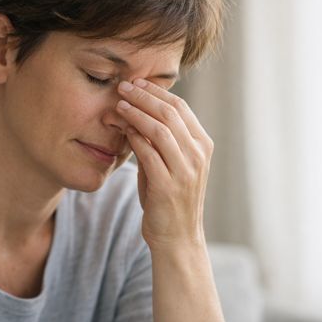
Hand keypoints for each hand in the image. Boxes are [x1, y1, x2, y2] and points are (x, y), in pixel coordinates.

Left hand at [116, 79, 212, 250]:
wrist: (177, 239)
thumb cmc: (170, 200)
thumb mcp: (172, 165)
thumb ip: (161, 141)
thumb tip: (139, 112)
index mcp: (203, 146)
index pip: (181, 107)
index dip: (157, 91)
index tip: (136, 82)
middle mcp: (198, 155)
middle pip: (170, 112)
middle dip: (144, 95)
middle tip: (123, 86)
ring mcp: (185, 170)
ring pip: (160, 129)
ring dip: (136, 112)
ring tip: (119, 103)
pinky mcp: (168, 186)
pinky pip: (149, 153)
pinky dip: (134, 137)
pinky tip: (121, 128)